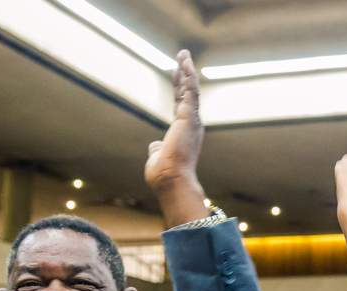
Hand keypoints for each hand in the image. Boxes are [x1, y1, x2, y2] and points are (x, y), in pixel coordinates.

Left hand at [146, 50, 208, 224]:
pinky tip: (185, 63)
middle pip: (188, 94)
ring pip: (191, 90)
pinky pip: (190, 93)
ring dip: (187, 71)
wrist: (170, 180)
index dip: (179, 88)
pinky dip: (188, 77)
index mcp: (185, 132)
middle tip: (183, 57)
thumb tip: (155, 145)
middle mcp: (191, 124)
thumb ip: (157, 148)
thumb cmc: (164, 174)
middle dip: (185, 74)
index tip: (176, 73)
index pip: (181, 104)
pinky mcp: (189, 118)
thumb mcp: (158, 157)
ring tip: (184, 54)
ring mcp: (191, 121)